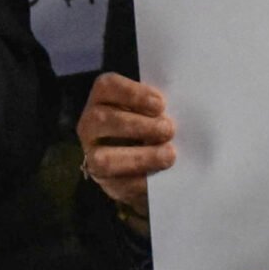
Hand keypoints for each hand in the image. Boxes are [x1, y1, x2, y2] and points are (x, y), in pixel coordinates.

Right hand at [76, 73, 176, 214]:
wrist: (143, 162)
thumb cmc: (150, 125)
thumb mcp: (151, 110)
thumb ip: (158, 108)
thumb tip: (179, 112)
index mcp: (102, 98)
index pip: (107, 86)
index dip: (133, 93)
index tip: (160, 104)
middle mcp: (90, 124)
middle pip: (103, 119)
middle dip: (139, 125)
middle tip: (168, 130)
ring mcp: (91, 154)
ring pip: (104, 157)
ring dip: (140, 156)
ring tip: (169, 154)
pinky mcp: (103, 180)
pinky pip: (119, 183)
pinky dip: (143, 180)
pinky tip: (161, 174)